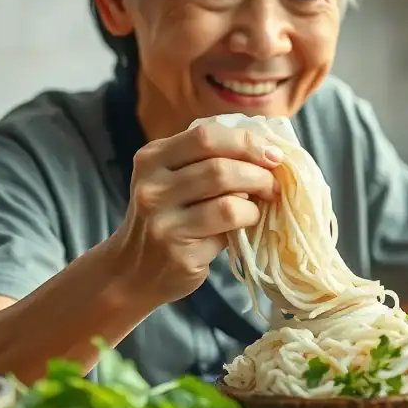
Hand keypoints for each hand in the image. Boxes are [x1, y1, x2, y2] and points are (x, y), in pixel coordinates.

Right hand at [108, 124, 282, 304]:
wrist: (132, 271)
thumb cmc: (168, 218)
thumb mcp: (173, 180)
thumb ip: (209, 161)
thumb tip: (268, 152)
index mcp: (152, 158)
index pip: (205, 135)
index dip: (246, 141)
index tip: (272, 153)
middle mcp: (152, 187)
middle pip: (219, 167)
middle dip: (258, 172)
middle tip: (275, 181)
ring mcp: (163, 222)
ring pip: (227, 199)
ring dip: (257, 197)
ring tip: (266, 200)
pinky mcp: (178, 252)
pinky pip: (227, 230)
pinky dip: (248, 220)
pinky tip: (248, 222)